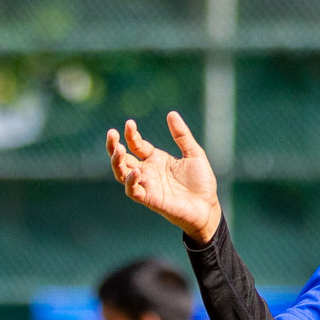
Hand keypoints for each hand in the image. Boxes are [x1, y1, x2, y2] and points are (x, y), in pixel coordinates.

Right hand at [107, 111, 222, 242]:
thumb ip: (182, 135)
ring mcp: (147, 185)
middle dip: (113, 146)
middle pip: (122, 158)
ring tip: (118, 149)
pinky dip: (131, 181)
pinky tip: (135, 171)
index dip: (131, 134)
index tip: (130, 123)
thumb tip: (171, 113)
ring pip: (122, 174)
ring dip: (117, 162)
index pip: (136, 145)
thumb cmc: (201, 182)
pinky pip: (133, 191)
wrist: (208, 206)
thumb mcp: (194, 154)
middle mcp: (148, 172)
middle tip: (111, 133)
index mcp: (156, 159)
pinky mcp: (150, 199)